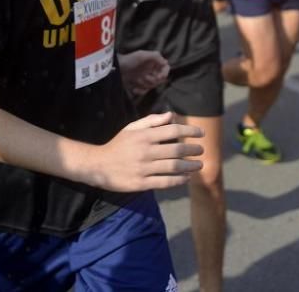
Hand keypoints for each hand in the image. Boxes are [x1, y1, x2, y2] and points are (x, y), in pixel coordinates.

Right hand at [86, 112, 203, 191]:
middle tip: (201, 150)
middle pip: (176, 150)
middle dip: (192, 150)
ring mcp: (143, 168)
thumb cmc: (118, 145)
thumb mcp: (132, 128)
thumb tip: (171, 115)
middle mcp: (145, 151)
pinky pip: (164, 182)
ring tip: (199, 165)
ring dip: (189, 166)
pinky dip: (178, 180)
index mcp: (144, 136)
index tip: (201, 134)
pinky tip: (186, 178)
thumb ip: (152, 121)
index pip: (172, 131)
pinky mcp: (140, 183)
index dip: (189, 132)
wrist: (97, 165)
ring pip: (173, 167)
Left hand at [118, 50, 169, 96]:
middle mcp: (151, 69)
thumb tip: (165, 62)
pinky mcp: (140, 85)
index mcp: (154, 61)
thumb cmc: (128, 60)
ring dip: (145, 85)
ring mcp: (146, 77)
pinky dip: (140, 91)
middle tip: (144, 77)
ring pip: (153, 86)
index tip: (159, 77)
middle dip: (152, 80)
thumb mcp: (142, 55)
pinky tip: (134, 89)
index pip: (166, 68)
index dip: (164, 73)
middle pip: (160, 79)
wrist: (115, 69)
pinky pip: (145, 91)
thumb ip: (155, 56)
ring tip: (137, 80)